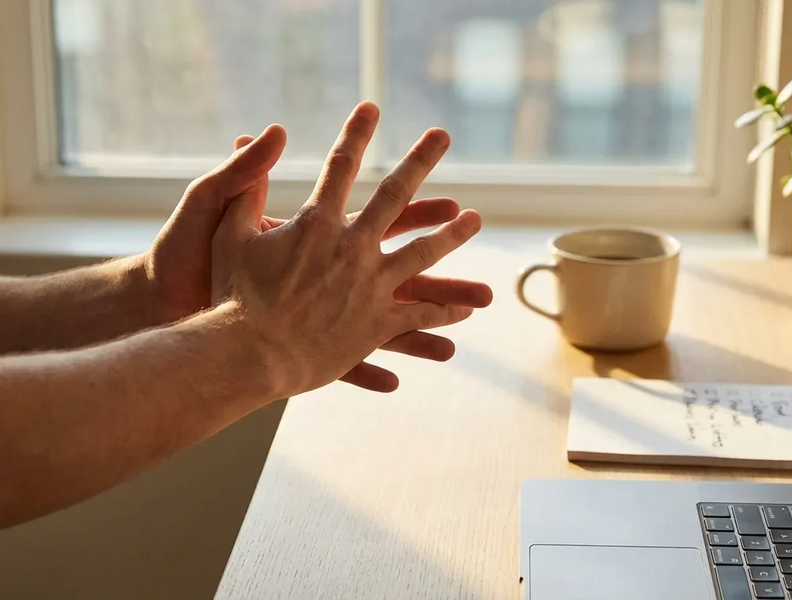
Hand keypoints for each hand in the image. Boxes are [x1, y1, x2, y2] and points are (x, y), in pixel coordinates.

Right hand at [210, 102, 489, 395]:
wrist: (248, 355)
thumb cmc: (233, 296)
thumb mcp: (230, 234)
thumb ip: (246, 188)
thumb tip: (253, 139)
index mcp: (318, 224)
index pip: (341, 166)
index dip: (355, 133)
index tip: (372, 108)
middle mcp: (353, 249)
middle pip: (395, 197)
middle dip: (419, 161)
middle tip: (441, 136)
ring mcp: (370, 288)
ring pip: (422, 255)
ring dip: (451, 235)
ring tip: (475, 220)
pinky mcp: (375, 327)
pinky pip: (415, 317)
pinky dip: (439, 315)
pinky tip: (462, 315)